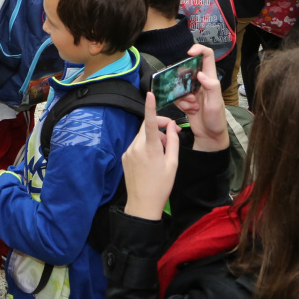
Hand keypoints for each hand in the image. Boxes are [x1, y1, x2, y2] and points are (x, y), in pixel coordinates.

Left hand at [121, 92, 179, 220]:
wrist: (142, 204)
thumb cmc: (161, 186)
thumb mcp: (173, 164)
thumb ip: (173, 143)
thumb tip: (172, 127)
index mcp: (150, 148)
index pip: (150, 122)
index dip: (150, 107)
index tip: (150, 94)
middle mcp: (136, 147)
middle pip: (147, 127)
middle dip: (160, 127)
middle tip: (172, 137)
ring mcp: (129, 151)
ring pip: (142, 136)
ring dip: (153, 137)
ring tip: (163, 152)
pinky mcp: (125, 156)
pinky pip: (136, 144)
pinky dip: (146, 145)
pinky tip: (152, 158)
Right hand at [176, 44, 228, 151]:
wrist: (210, 136)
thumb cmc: (217, 120)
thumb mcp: (216, 103)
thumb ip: (211, 87)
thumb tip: (200, 73)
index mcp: (211, 79)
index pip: (207, 56)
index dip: (199, 49)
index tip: (189, 53)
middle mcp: (201, 82)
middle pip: (187, 69)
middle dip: (184, 81)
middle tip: (191, 96)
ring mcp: (193, 91)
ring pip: (180, 84)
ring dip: (183, 96)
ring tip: (192, 106)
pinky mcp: (186, 100)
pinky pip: (177, 96)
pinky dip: (181, 103)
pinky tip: (189, 111)